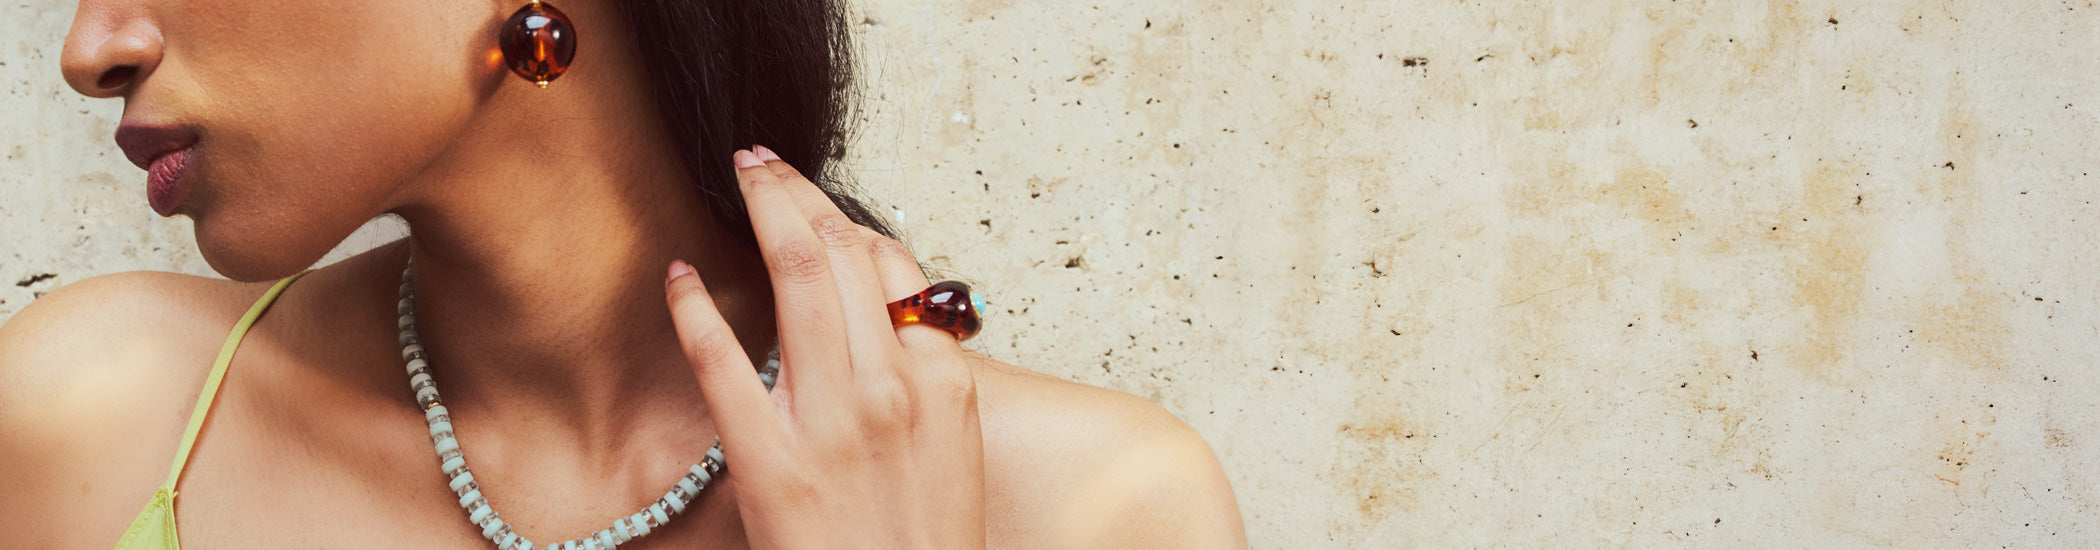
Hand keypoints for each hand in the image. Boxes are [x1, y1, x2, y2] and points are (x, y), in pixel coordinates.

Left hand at [663, 146, 986, 547]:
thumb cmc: (926, 543)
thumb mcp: (952, 449)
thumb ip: (923, 379)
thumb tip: (885, 320)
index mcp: (941, 385)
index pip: (894, 269)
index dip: (848, 219)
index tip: (816, 199)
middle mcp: (891, 389)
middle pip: (842, 254)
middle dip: (796, 191)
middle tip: (763, 160)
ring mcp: (831, 423)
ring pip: (797, 281)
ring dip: (762, 211)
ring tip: (739, 177)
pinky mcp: (771, 462)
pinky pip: (726, 364)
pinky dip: (698, 311)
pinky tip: (681, 278)